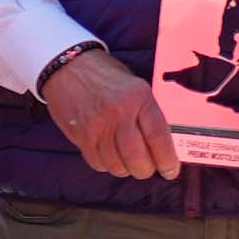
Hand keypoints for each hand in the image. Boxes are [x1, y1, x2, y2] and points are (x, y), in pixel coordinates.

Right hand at [39, 46, 181, 180]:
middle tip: (147, 168)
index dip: (167, 160)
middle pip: (137, 158)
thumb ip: (148, 113)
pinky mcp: (80, 135)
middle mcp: (118, 113)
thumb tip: (162, 144)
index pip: (158, 137)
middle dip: (145, 170)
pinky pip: (97, 162)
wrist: (67, 67)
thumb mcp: (135, 87)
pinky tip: (109, 156)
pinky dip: (106, 165)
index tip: (170, 170)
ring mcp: (97, 126)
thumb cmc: (106, 76)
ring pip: (117, 165)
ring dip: (125, 169)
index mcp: (138, 98)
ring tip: (128, 162)